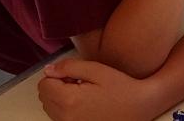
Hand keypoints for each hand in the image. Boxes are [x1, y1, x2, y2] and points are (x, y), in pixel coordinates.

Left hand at [37, 58, 152, 120]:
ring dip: (60, 97)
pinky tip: (84, 103)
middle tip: (79, 82)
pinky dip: (66, 108)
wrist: (140, 107)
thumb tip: (49, 70)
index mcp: (69, 100)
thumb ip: (69, 67)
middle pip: (44, 97)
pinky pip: (59, 117)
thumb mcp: (96, 70)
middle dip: (56, 86)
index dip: (57, 74)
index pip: (44, 84)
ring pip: (50, 107)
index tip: (73, 75)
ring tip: (83, 92)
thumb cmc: (122, 88)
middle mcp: (66, 117)